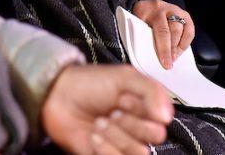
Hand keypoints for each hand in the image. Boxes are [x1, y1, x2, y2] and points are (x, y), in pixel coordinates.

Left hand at [40, 64, 171, 154]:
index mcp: (146, 106)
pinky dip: (106, 149)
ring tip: (100, 122)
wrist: (57, 97)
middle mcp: (138, 126)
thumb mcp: (123, 77)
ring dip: (116, 135)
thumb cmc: (88, 84)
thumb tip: (166, 116)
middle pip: (155, 136)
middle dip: (131, 122)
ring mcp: (124, 143)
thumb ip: (151, 91)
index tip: (124, 97)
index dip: (143, 109)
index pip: (163, 118)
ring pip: (140, 151)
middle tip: (112, 111)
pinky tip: (94, 136)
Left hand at [131, 0, 194, 68]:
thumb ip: (141, 37)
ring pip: (183, 29)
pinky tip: (180, 50)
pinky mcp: (183, 14)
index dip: (164, 49)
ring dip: (180, 46)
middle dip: (173, 49)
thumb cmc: (137, 19)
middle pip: (174, 29)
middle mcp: (163, 8)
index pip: (161, 31)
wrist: (142, 6)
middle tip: (171, 62)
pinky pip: (190, 29)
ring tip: (175, 57)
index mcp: (148, 10)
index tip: (166, 63)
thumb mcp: (134, 26)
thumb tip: (150, 58)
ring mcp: (174, 9)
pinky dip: (186, 41)